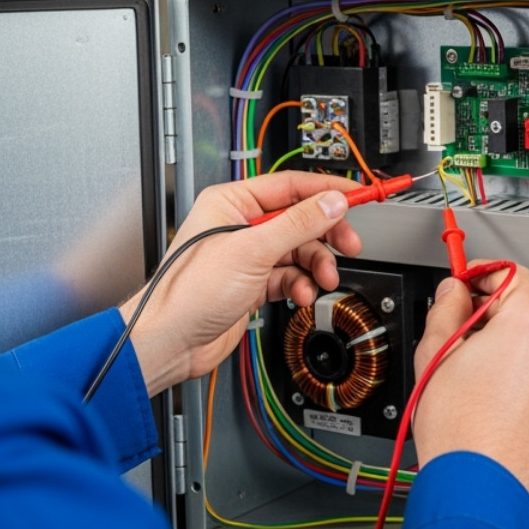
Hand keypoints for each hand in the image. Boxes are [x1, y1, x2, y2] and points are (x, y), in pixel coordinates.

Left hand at [124, 172, 364, 394]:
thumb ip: (298, 224)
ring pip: (298, 250)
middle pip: (300, 219)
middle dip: (325, 235)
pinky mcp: (252, 283)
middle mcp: (240, 225)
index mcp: (232, 202)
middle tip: (348, 245)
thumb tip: (331, 203)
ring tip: (321, 278)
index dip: (325, 191)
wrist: (172, 341)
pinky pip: (289, 275)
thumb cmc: (188, 293)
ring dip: (314, 265)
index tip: (356, 196)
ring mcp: (247, 255)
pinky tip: (299, 294)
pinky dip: (299, 285)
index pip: (290, 186)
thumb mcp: (252, 251)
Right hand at [409, 264, 528, 491]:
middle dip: (495, 311)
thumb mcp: (436, 352)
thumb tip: (454, 292)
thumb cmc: (459, 428)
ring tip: (474, 367)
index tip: (466, 282)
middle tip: (461, 328)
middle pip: (528, 306)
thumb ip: (447, 308)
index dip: (482, 274)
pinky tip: (493, 389)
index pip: (511, 273)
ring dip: (510, 342)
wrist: (477, 481)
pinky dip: (523, 369)